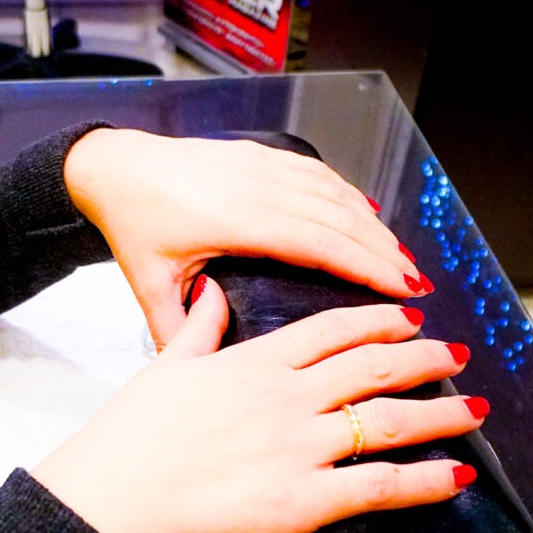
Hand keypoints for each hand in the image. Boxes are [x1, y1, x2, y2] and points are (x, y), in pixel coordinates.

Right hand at [31, 276, 481, 532]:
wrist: (110, 500)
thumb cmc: (127, 441)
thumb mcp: (163, 368)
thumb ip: (198, 329)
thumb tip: (213, 298)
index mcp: (254, 364)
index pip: (332, 330)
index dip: (378, 320)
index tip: (405, 318)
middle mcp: (287, 398)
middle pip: (373, 366)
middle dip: (423, 356)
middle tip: (453, 353)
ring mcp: (300, 446)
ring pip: (391, 419)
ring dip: (440, 411)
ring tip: (472, 407)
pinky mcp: (304, 499)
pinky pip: (381, 484)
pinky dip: (426, 480)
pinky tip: (456, 476)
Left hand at [63, 128, 427, 350]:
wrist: (114, 167)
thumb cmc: (132, 222)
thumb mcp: (149, 283)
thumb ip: (176, 331)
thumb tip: (199, 376)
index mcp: (238, 221)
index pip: (320, 244)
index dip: (366, 265)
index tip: (403, 288)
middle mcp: (258, 188)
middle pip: (339, 219)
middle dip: (384, 251)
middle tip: (418, 283)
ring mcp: (261, 167)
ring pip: (334, 194)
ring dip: (372, 224)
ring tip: (401, 256)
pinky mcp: (258, 156)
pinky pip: (317, 174)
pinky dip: (348, 194)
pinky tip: (368, 211)